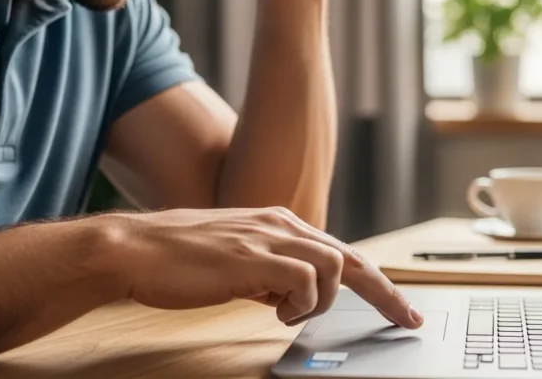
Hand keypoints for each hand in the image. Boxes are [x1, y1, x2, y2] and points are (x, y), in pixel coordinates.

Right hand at [102, 207, 423, 327]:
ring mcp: (269, 238)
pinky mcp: (256, 258)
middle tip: (408, 318)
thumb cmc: (176, 259)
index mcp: (278, 222)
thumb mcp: (235, 260)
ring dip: (322, 301)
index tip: (399, 306)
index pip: (341, 250)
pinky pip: (306, 282)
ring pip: (336, 266)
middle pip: (354, 256)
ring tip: (287, 314)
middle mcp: (281, 224)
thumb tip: (289, 296)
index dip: (376, 281)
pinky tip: (272, 311)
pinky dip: (300, 304)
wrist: (134, 250)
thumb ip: (268, 271)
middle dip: (386, 292)